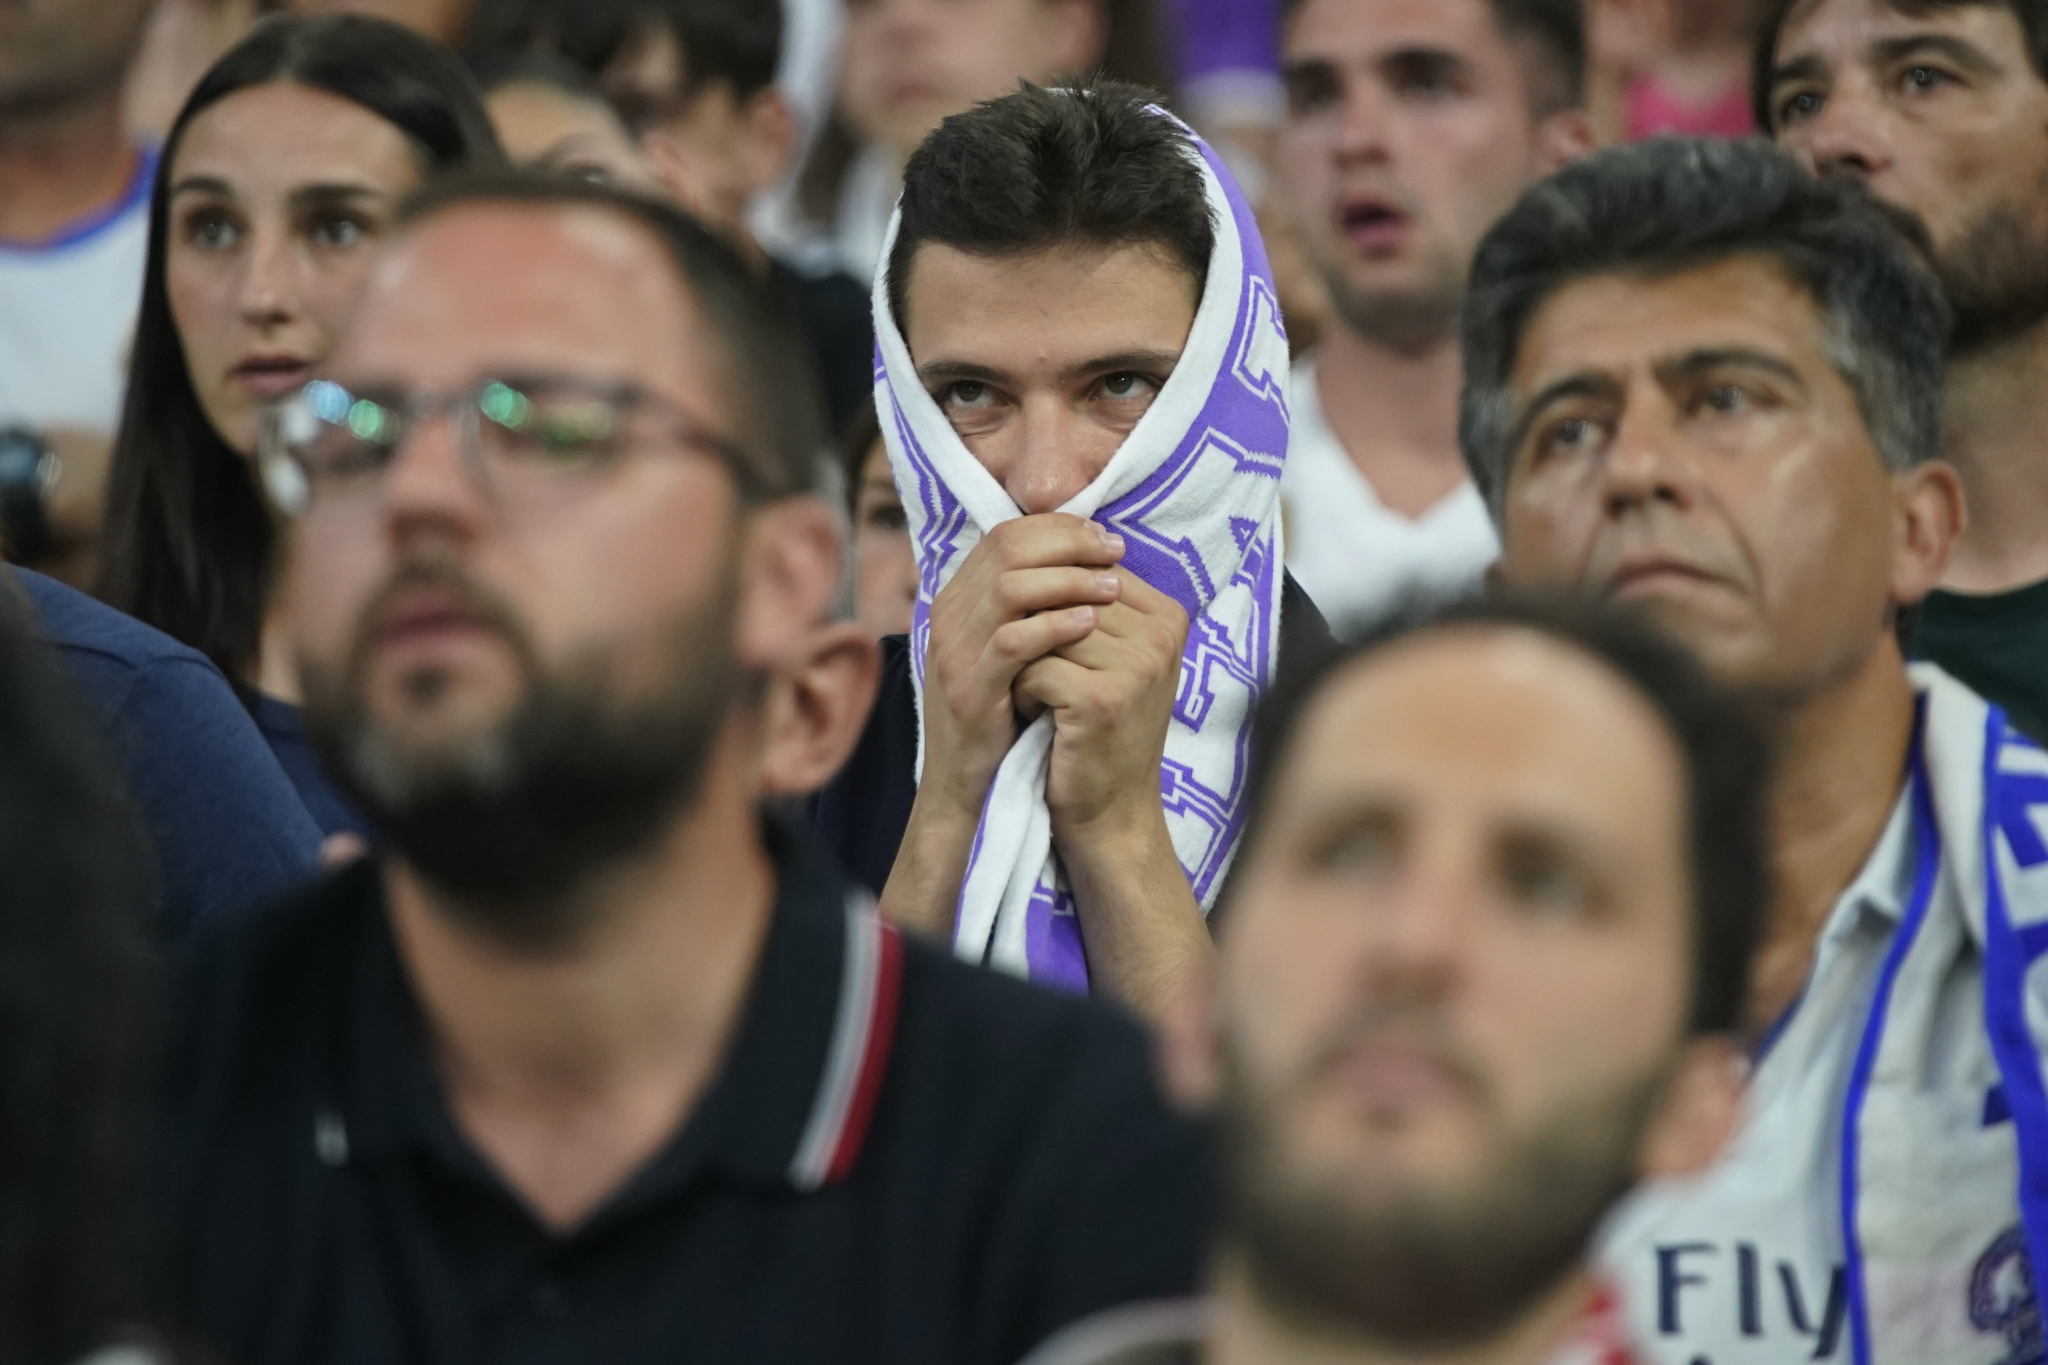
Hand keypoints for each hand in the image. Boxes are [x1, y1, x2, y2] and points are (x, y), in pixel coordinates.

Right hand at [918, 514, 1128, 822]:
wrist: (964, 785)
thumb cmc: (999, 713)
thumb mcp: (1006, 651)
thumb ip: (1027, 607)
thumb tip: (1086, 562)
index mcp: (957, 600)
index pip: (1006, 535)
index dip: (1059, 528)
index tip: (1105, 538)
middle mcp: (948, 617)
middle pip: (1007, 548)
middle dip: (1069, 544)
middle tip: (1115, 553)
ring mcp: (955, 653)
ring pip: (1009, 587)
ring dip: (1068, 580)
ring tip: (1111, 588)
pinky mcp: (970, 691)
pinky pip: (1012, 643)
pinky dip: (1054, 627)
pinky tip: (1090, 624)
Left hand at [1013, 566, 1189, 842]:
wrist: (1110, 812)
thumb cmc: (1095, 729)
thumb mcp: (1106, 657)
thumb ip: (1088, 601)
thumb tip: (1038, 532)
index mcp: (1168, 615)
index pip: (1085, 571)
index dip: (1050, 605)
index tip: (1057, 652)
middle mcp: (1162, 635)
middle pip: (1063, 597)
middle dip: (1035, 636)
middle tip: (1041, 679)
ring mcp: (1138, 666)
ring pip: (1044, 630)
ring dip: (1026, 666)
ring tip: (1043, 699)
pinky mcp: (1105, 699)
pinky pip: (1035, 668)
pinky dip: (1024, 695)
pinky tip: (1040, 720)